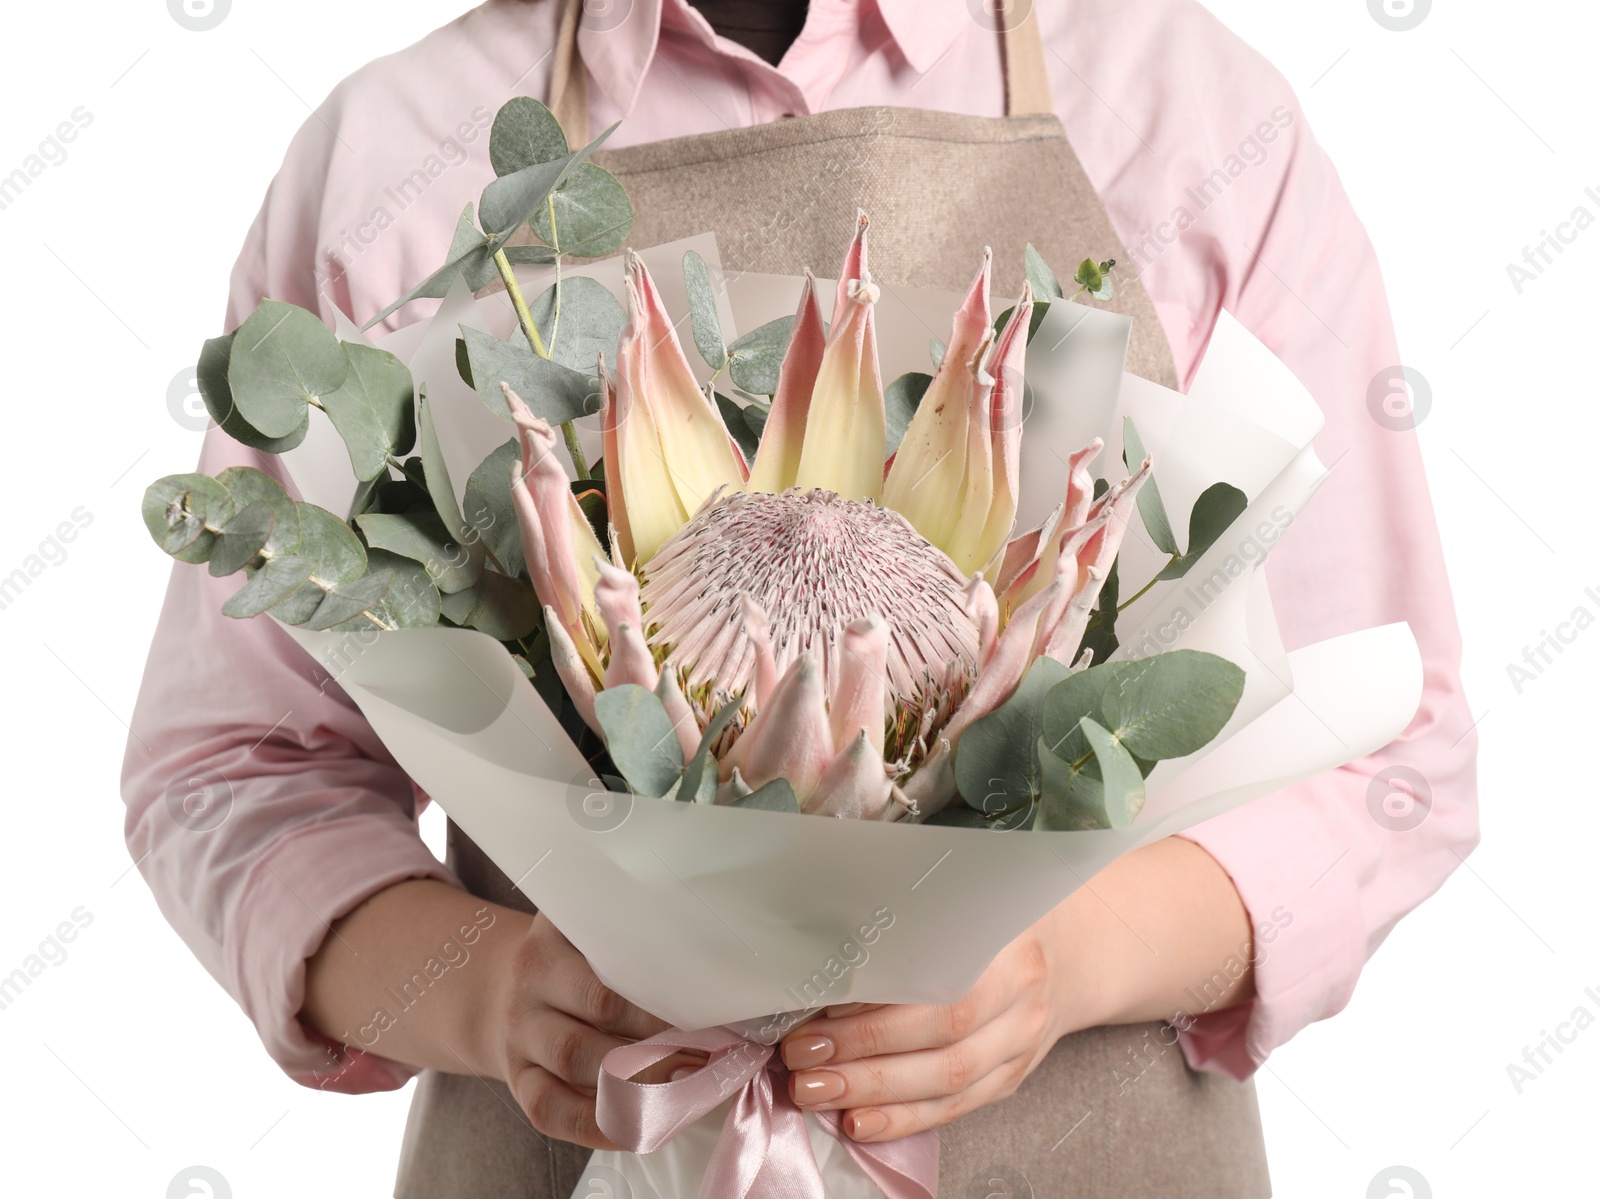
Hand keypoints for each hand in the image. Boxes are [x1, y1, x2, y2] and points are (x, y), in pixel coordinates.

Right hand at [486, 912, 699, 1148]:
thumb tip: (717, 984)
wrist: (498, 991)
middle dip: (662, 1030)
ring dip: (639, 1076)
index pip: (614, 950)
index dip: (665, 979)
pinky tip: (640, 1126)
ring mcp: (520, 1032)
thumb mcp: (589, 935)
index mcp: (558, 932)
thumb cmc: (571, 964)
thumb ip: (636, 944)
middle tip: (712, 1046)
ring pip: (578, 1057)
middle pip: (602, 1005)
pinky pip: (552, 1109)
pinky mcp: (517, 1080)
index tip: (709, 998)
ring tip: (688, 1082)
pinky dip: (599, 1124)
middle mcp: (533, 977)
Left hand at [776, 837, 1256, 1142]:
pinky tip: (856, 1122)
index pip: (945, 973)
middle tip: (799, 1051)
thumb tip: (823, 925)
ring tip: (811, 1089)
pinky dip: (903, 1120)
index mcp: (1009, 935)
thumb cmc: (1000, 915)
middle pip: (942, 1033)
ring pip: (947, 1080)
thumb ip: (915, 907)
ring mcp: (1021, 1043)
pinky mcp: (1010, 1079)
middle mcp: (1022, 994)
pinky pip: (955, 1108)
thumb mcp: (971, 892)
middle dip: (862, 1050)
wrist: (1074, 952)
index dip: (885, 995)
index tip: (823, 1001)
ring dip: (872, 1091)